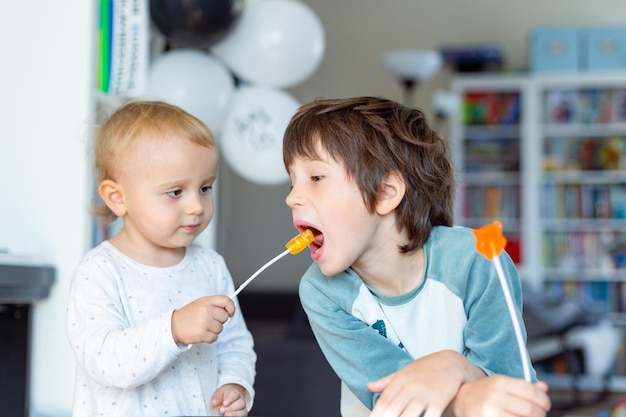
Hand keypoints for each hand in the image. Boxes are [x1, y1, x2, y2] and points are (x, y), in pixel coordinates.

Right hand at [171, 295, 234, 344]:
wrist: (173, 326)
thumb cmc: (188, 315)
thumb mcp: (200, 304)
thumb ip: (214, 304)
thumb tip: (230, 311)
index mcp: (206, 301)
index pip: (226, 301)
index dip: (231, 307)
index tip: (231, 313)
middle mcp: (206, 310)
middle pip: (225, 317)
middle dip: (219, 321)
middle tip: (208, 321)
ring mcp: (204, 322)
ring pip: (220, 329)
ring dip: (214, 330)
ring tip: (203, 327)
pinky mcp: (202, 334)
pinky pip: (214, 338)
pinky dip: (209, 338)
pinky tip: (201, 334)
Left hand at [211, 383, 247, 415]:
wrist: (229, 395)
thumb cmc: (224, 394)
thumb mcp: (219, 393)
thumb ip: (217, 397)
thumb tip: (214, 403)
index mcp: (235, 392)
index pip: (234, 394)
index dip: (230, 399)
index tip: (224, 403)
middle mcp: (240, 399)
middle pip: (240, 403)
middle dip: (231, 408)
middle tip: (222, 410)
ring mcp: (242, 406)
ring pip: (242, 410)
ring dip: (234, 413)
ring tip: (226, 415)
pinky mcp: (243, 412)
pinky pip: (243, 414)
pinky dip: (237, 416)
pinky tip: (230, 416)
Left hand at [367, 350, 484, 416]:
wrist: (453, 362)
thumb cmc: (426, 369)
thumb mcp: (406, 371)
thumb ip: (387, 381)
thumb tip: (368, 387)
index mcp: (400, 380)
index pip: (384, 400)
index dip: (376, 414)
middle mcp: (411, 387)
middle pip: (393, 409)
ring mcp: (425, 393)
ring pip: (409, 414)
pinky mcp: (440, 400)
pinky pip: (430, 416)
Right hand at [449, 375, 550, 416]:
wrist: (460, 401)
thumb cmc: (484, 393)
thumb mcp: (501, 384)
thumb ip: (523, 386)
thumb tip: (543, 388)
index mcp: (499, 383)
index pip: (532, 392)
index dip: (544, 400)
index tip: (545, 404)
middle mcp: (494, 397)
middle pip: (531, 410)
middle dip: (540, 414)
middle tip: (538, 414)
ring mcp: (490, 413)